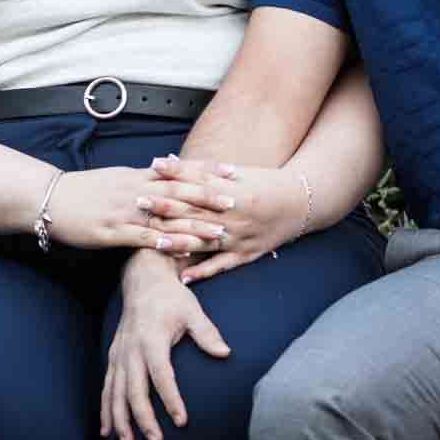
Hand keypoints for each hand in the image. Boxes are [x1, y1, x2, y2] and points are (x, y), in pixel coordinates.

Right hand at [46, 166, 215, 252]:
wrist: (49, 198)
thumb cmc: (83, 190)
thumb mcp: (116, 177)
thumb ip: (142, 178)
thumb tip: (166, 174)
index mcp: (137, 175)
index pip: (179, 170)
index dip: (207, 170)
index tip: (232, 170)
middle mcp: (134, 190)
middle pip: (177, 191)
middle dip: (207, 196)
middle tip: (235, 201)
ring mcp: (124, 211)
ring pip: (164, 216)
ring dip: (193, 223)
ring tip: (218, 231)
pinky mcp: (111, 231)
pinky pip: (142, 237)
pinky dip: (163, 241)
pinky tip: (182, 248)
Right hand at [100, 249, 230, 439]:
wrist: (143, 280)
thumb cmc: (171, 298)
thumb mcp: (192, 310)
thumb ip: (206, 333)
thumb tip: (225, 353)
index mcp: (151, 339)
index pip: (161, 375)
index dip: (171, 399)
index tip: (181, 420)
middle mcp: (131, 349)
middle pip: (134, 390)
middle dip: (143, 419)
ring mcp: (119, 354)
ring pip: (115, 393)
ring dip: (120, 420)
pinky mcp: (113, 357)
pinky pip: (106, 388)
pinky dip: (106, 410)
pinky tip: (107, 431)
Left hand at [139, 157, 309, 281]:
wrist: (301, 203)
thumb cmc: (264, 183)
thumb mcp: (236, 172)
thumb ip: (200, 170)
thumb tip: (164, 162)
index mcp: (232, 189)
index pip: (195, 184)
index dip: (171, 181)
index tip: (147, 177)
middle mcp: (235, 213)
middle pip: (195, 211)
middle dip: (165, 208)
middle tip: (139, 204)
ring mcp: (240, 236)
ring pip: (205, 240)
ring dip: (178, 241)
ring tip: (154, 241)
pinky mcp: (247, 254)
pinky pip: (223, 266)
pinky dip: (203, 271)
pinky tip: (184, 277)